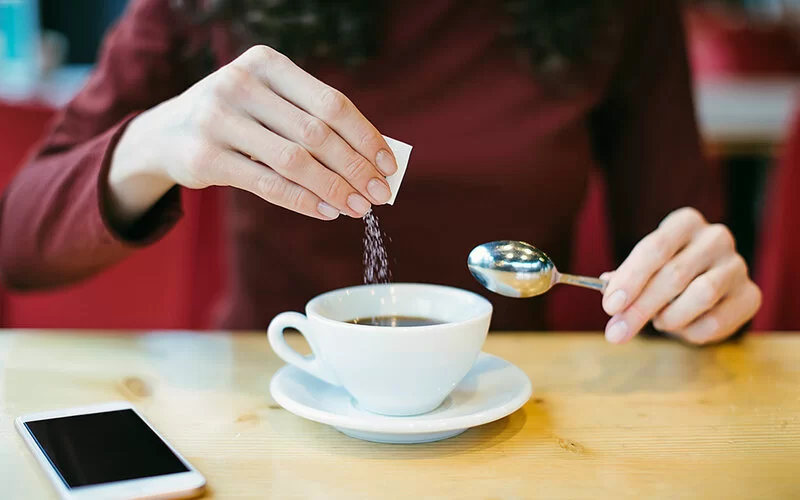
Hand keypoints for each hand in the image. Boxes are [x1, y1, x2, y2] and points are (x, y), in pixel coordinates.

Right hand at [110, 45, 397, 223]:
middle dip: (355, 168)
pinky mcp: (204, 157)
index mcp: (266, 63)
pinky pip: (267, 185)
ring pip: (294, 161)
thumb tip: (372, 160)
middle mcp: (240, 84)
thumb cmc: (238, 117)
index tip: (388, 165)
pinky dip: (303, 201)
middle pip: (316, 133)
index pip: (332, 102)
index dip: (365, 137)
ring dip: (333, 189)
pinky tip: (327, 212)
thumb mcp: (269, 102)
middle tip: (379, 195)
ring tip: (358, 208)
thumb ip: (312, 120)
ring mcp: (218, 119)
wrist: (166, 132)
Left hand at [601, 207, 761, 344]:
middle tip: (617, 332)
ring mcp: (737, 265)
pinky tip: (682, 328)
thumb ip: (625, 280)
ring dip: (669, 317)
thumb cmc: (666, 272)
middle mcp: (716, 238)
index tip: (610, 306)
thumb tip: (609, 294)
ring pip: (701, 296)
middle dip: (640, 308)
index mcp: (685, 223)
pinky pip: (716, 321)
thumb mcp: (643, 269)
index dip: (630, 279)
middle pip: (674, 275)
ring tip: (659, 321)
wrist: (708, 286)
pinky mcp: (750, 295)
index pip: (655, 248)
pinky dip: (690, 332)